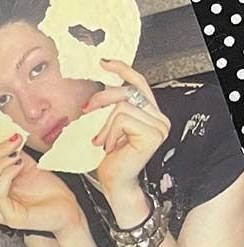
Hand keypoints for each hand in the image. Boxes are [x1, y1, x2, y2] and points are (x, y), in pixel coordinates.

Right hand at [0, 134, 86, 235]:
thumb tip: (6, 138)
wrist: (68, 210)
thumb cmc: (50, 193)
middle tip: (12, 143)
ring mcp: (0, 211)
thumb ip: (13, 155)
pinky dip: (7, 174)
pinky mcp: (11, 218)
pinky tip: (20, 165)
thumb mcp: (28, 166)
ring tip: (17, 155)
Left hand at [83, 59, 171, 207]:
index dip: (122, 70)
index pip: (138, 83)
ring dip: (104, 124)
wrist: (113, 183)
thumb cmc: (107, 160)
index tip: (103, 62)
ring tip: (101, 141)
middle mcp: (159, 117)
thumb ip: (107, 108)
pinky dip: (109, 131)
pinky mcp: (153, 133)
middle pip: (128, 91)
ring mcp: (159, 125)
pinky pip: (123, 118)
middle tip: (86, 112)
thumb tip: (97, 88)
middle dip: (102, 98)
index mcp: (149, 113)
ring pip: (122, 106)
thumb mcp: (105, 126)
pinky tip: (108, 146)